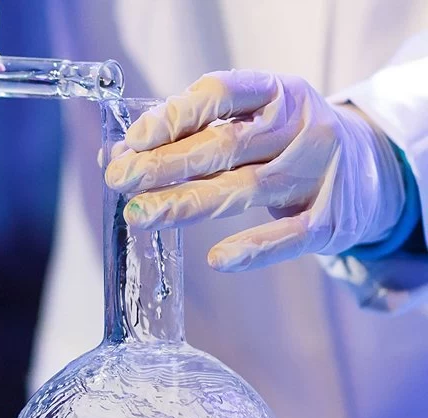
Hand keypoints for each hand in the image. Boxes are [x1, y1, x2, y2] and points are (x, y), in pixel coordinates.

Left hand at [105, 70, 406, 271]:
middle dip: (165, 164)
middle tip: (119, 180)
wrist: (370, 168)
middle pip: (225, 145)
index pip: (222, 94)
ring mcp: (318, 172)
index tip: (135, 139)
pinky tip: (219, 259)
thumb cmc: (283, 141)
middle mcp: (301, 127)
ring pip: (246, 188)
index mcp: (277, 92)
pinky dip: (254, 248)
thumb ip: (188, 132)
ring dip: (187, 204)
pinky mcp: (330, 219)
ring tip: (141, 215)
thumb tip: (114, 154)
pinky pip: (289, 235)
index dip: (176, 115)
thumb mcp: (247, 120)